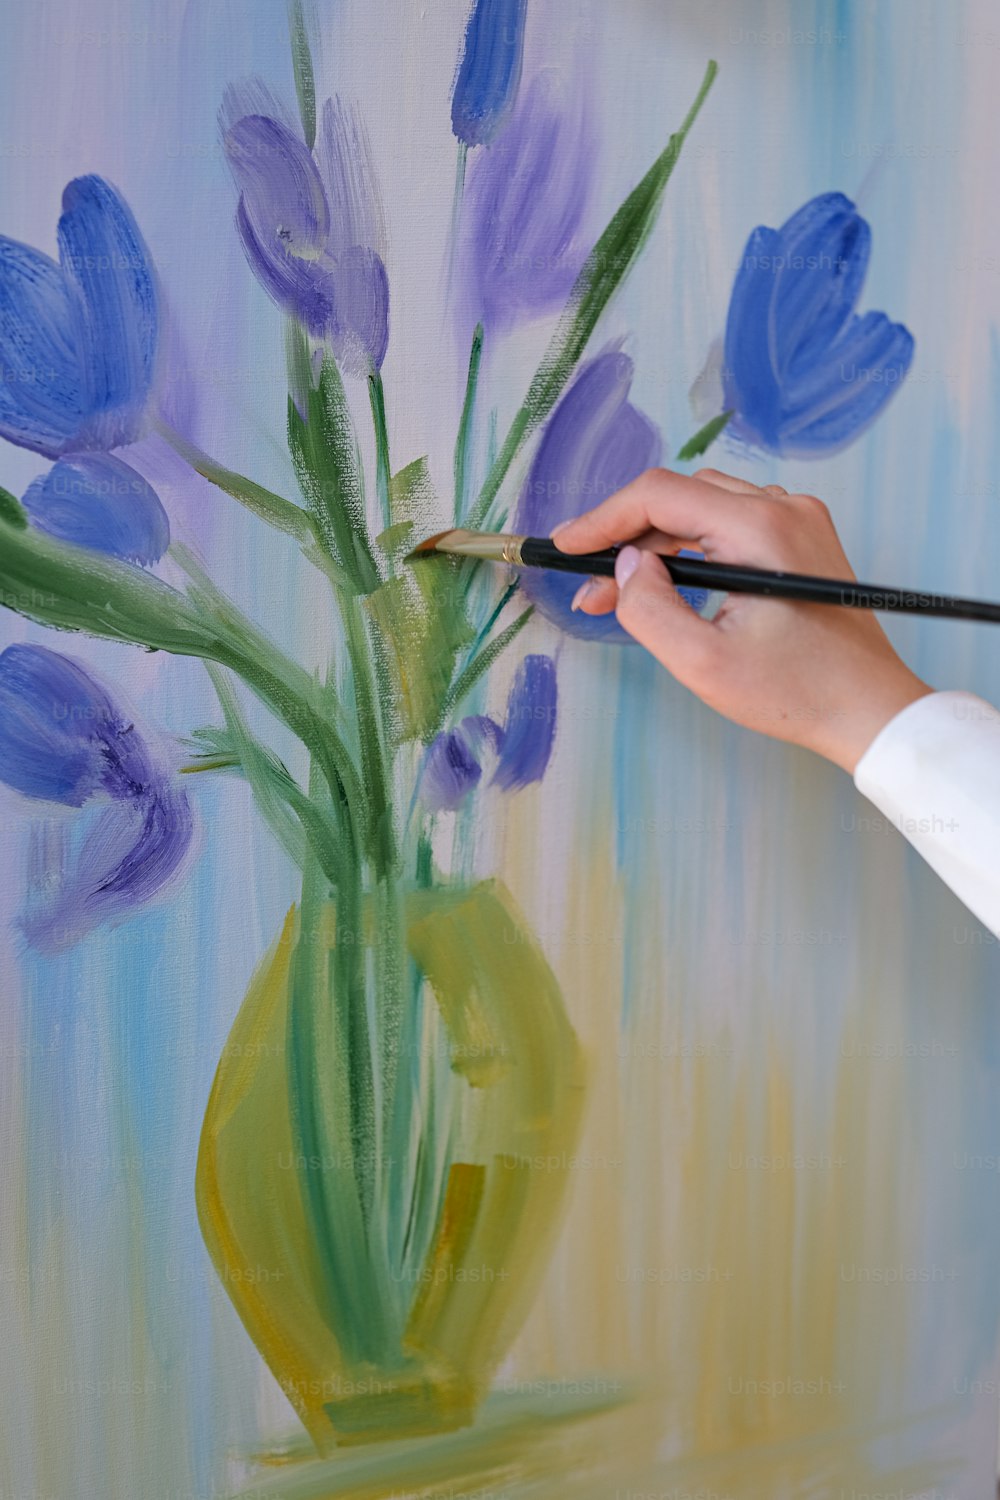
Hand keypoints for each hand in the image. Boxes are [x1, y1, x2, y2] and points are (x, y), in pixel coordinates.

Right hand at [553, 466, 931, 772]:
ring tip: (620, 593)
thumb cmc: (797, 693)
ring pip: (704, 509)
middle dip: (626, 537)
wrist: (870, 710)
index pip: (660, 494)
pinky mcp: (803, 541)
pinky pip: (731, 526)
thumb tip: (626, 567)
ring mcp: (798, 520)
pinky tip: (670, 586)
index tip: (565, 547)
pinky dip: (692, 550)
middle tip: (589, 588)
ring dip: (657, 544)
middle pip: (680, 497)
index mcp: (760, 528)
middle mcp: (783, 509)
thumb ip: (649, 609)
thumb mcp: (703, 663)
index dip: (603, 518)